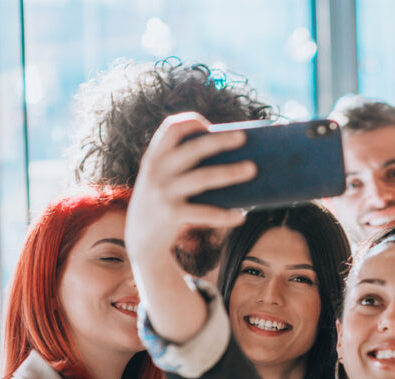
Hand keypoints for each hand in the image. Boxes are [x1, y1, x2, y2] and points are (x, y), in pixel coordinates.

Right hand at [125, 112, 253, 259]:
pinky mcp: (172, 214)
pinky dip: (225, 215)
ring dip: (231, 172)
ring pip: (204, 177)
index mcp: (154, 157)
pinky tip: (241, 216)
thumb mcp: (164, 180)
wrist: (141, 240)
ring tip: (253, 169)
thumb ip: (183, 166)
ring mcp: (163, 193)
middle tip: (244, 137)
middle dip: (220, 141)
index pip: (170, 128)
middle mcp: (156, 171)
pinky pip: (206, 212)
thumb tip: (231, 157)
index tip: (210, 126)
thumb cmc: (163, 204)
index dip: (191, 122)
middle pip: (193, 149)